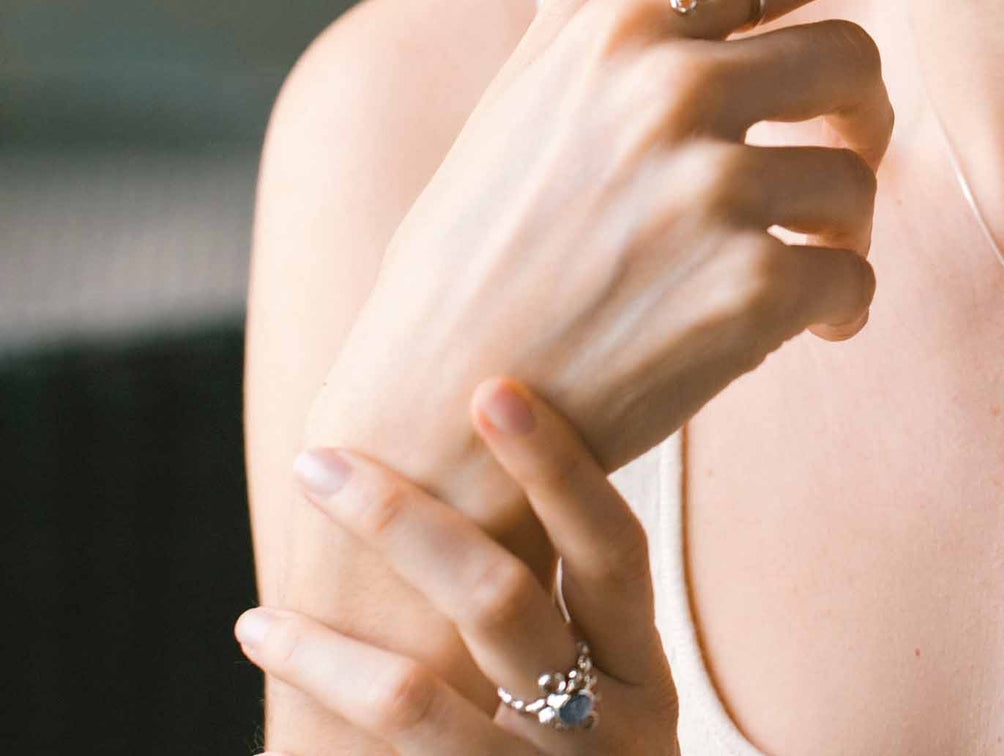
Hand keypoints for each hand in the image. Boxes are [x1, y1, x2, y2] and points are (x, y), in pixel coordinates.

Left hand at [238, 375, 679, 753]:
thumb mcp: (609, 681)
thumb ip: (570, 593)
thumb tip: (500, 429)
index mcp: (642, 667)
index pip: (613, 549)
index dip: (559, 467)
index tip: (491, 388)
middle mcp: (607, 729)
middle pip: (503, 604)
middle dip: (403, 523)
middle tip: (316, 461)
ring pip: (420, 696)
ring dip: (320, 645)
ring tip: (257, 607)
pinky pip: (390, 754)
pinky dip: (318, 697)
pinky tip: (268, 646)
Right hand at [307, 0, 967, 524]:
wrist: (433, 405)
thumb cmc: (480, 240)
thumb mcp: (524, 90)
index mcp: (618, 29)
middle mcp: (669, 89)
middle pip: (852, 59)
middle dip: (859, 115)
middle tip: (835, 161)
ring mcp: (710, 190)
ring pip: (858, 174)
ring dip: (843, 226)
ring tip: (797, 263)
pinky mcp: (746, 294)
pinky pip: (854, 277)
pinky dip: (841, 308)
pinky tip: (801, 331)